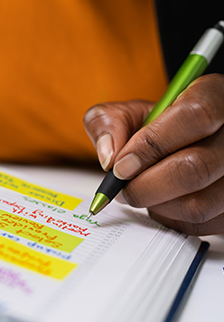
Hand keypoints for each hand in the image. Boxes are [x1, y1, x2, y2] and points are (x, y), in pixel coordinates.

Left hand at [84, 74, 223, 234]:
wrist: (176, 144)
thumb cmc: (151, 126)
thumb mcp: (126, 113)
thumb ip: (107, 123)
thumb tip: (109, 157)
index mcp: (213, 96)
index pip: (196, 116)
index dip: (153, 144)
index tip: (121, 165)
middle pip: (196, 167)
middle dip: (145, 185)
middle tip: (121, 187)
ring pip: (199, 203)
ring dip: (155, 205)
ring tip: (139, 192)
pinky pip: (201, 225)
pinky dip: (169, 219)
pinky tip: (159, 202)